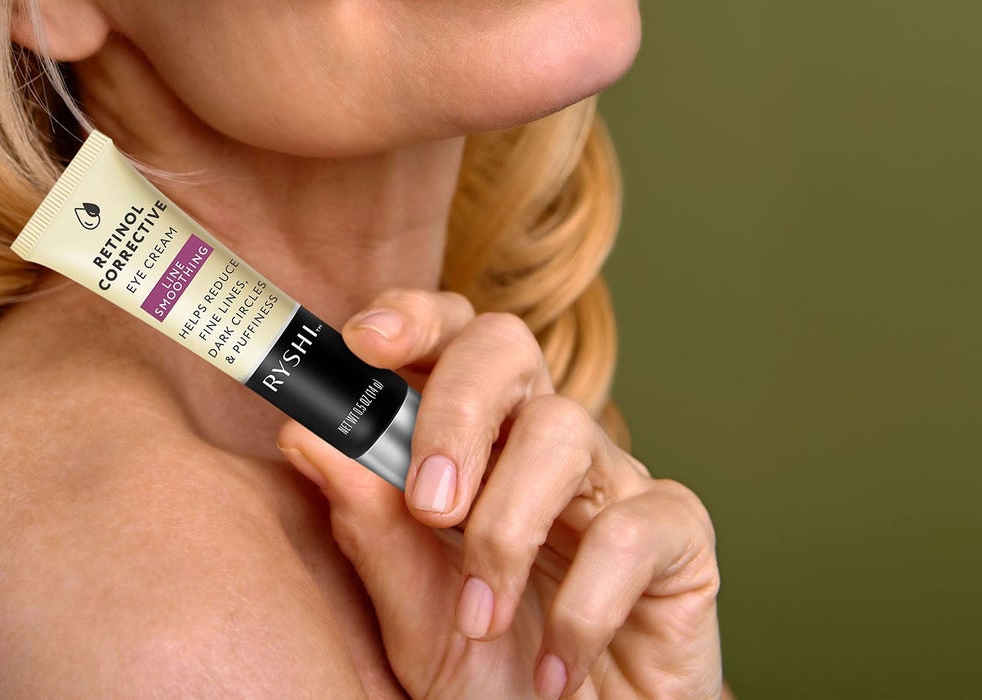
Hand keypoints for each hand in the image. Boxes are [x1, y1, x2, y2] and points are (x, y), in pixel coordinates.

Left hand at [274, 289, 723, 699]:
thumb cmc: (492, 674)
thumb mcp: (412, 612)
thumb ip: (366, 527)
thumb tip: (303, 435)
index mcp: (476, 435)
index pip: (450, 334)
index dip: (412, 317)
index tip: (364, 340)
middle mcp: (542, 439)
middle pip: (506, 347)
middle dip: (457, 411)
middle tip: (427, 504)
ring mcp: (611, 479)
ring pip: (562, 430)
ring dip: (507, 526)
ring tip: (481, 616)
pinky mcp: (677, 536)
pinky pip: (632, 528)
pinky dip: (583, 604)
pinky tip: (554, 665)